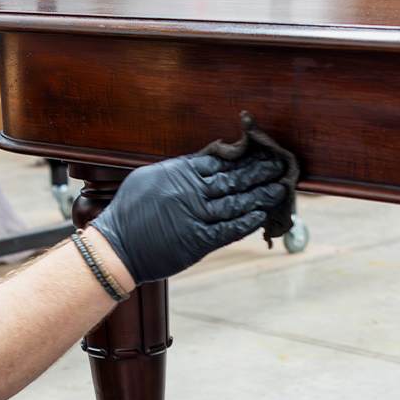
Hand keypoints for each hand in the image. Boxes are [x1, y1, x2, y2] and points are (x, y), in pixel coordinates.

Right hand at [88, 152, 288, 282]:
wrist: (117, 248)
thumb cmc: (129, 212)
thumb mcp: (149, 179)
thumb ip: (178, 169)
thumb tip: (206, 160)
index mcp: (180, 172)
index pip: (220, 160)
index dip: (244, 156)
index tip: (263, 151)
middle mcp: (190, 192)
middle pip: (234, 178)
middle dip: (260, 171)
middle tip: (282, 165)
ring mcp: (195, 216)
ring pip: (236, 203)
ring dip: (261, 196)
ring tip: (281, 189)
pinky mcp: (198, 241)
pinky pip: (229, 230)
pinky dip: (247, 223)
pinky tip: (262, 215)